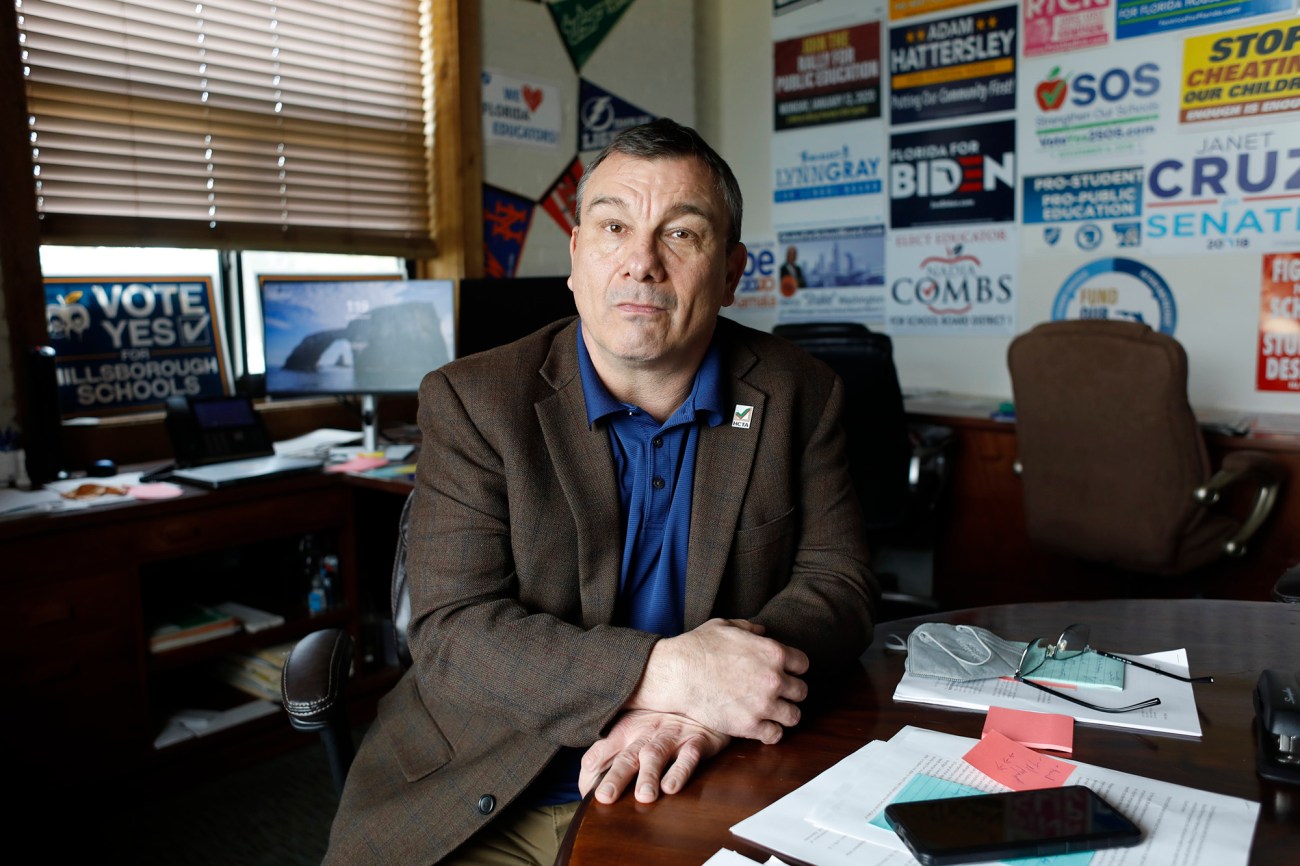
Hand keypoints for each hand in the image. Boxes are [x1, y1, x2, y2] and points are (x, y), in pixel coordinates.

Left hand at [578, 710, 729, 804]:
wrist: (701, 694)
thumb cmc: (661, 718)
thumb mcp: (633, 727)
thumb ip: (611, 752)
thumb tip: (588, 784)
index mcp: (623, 731)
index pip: (598, 755)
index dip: (589, 777)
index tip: (587, 798)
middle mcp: (644, 733)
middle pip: (626, 758)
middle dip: (615, 778)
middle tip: (605, 797)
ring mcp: (670, 737)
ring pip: (655, 755)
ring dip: (648, 775)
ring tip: (644, 796)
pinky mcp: (696, 741)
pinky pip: (687, 757)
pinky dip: (679, 772)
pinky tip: (671, 787)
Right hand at [629, 618, 808, 743]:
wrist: (678, 673)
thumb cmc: (698, 647)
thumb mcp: (725, 626)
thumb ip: (749, 628)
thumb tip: (762, 630)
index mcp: (773, 652)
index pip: (803, 664)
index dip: (794, 668)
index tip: (785, 673)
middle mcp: (774, 679)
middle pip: (802, 691)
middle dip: (791, 692)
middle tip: (777, 694)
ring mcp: (764, 704)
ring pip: (794, 716)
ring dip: (785, 714)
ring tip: (773, 712)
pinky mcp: (750, 726)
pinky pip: (775, 735)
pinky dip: (771, 732)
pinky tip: (761, 726)